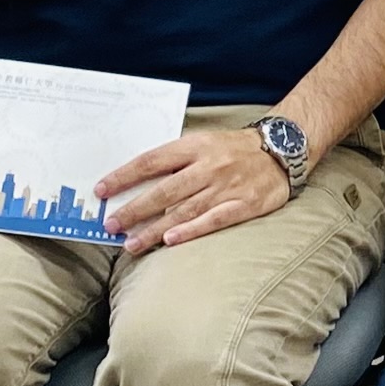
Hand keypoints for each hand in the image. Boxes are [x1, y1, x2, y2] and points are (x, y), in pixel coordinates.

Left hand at [101, 126, 292, 258]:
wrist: (282, 150)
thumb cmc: (235, 149)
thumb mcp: (204, 142)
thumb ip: (175, 159)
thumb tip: (137, 180)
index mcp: (196, 146)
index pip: (151, 161)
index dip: (124, 176)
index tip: (102, 190)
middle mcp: (209, 166)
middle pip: (164, 190)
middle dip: (134, 209)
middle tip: (111, 224)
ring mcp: (227, 186)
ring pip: (184, 210)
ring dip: (154, 228)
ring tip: (131, 243)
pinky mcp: (245, 205)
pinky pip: (214, 220)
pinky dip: (191, 230)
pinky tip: (171, 240)